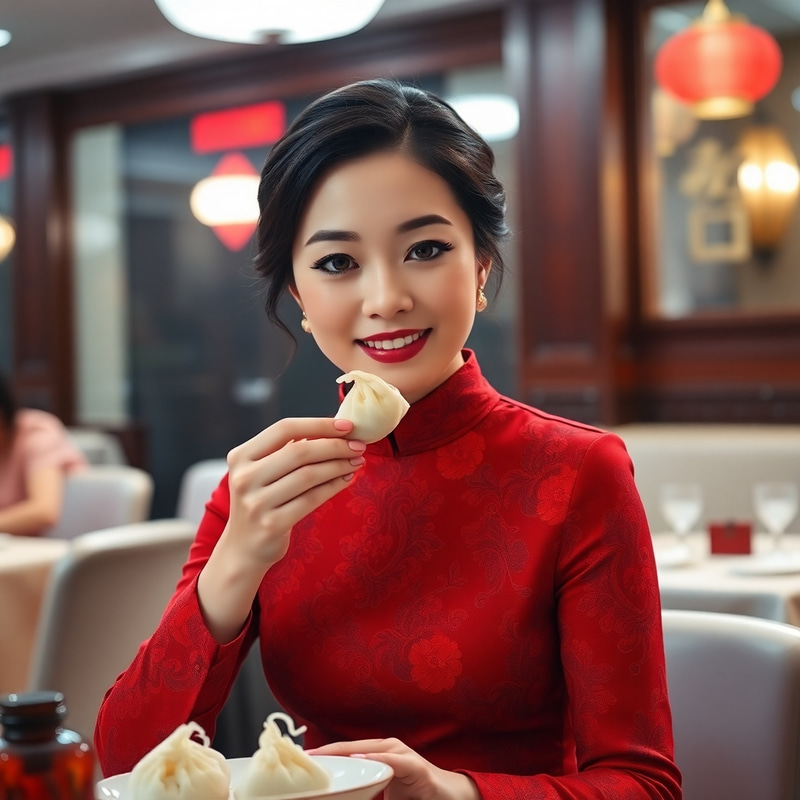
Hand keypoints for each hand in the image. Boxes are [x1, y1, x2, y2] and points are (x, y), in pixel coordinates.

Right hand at [223, 416, 365, 566]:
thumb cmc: (262, 501)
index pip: (284, 429)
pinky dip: (333, 486)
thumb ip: (287, 451)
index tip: (347, 426)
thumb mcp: (263, 472)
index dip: (318, 425)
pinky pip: (311, 499)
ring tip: (357, 461)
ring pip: (308, 475)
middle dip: (335, 446)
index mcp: (241, 456)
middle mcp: (244, 477)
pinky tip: (347, 479)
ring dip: (338, 466)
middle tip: (359, 446)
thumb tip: (335, 430)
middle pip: (300, 452)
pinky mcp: (271, 524)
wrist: (242, 549)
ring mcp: (256, 503)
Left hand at [307, 739, 478, 799]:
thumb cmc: (413, 792)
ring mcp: (402, 753)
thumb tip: (343, 796)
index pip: (347, 752)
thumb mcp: (382, 791)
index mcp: (379, 754)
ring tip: (326, 757)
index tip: (304, 758)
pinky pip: (394, 761)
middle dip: (331, 752)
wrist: (447, 797)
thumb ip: (364, 791)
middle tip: (309, 757)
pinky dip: (379, 759)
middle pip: (354, 747)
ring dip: (348, 753)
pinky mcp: (415, 765)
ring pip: (370, 750)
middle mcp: (388, 748)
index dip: (326, 754)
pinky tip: (364, 758)